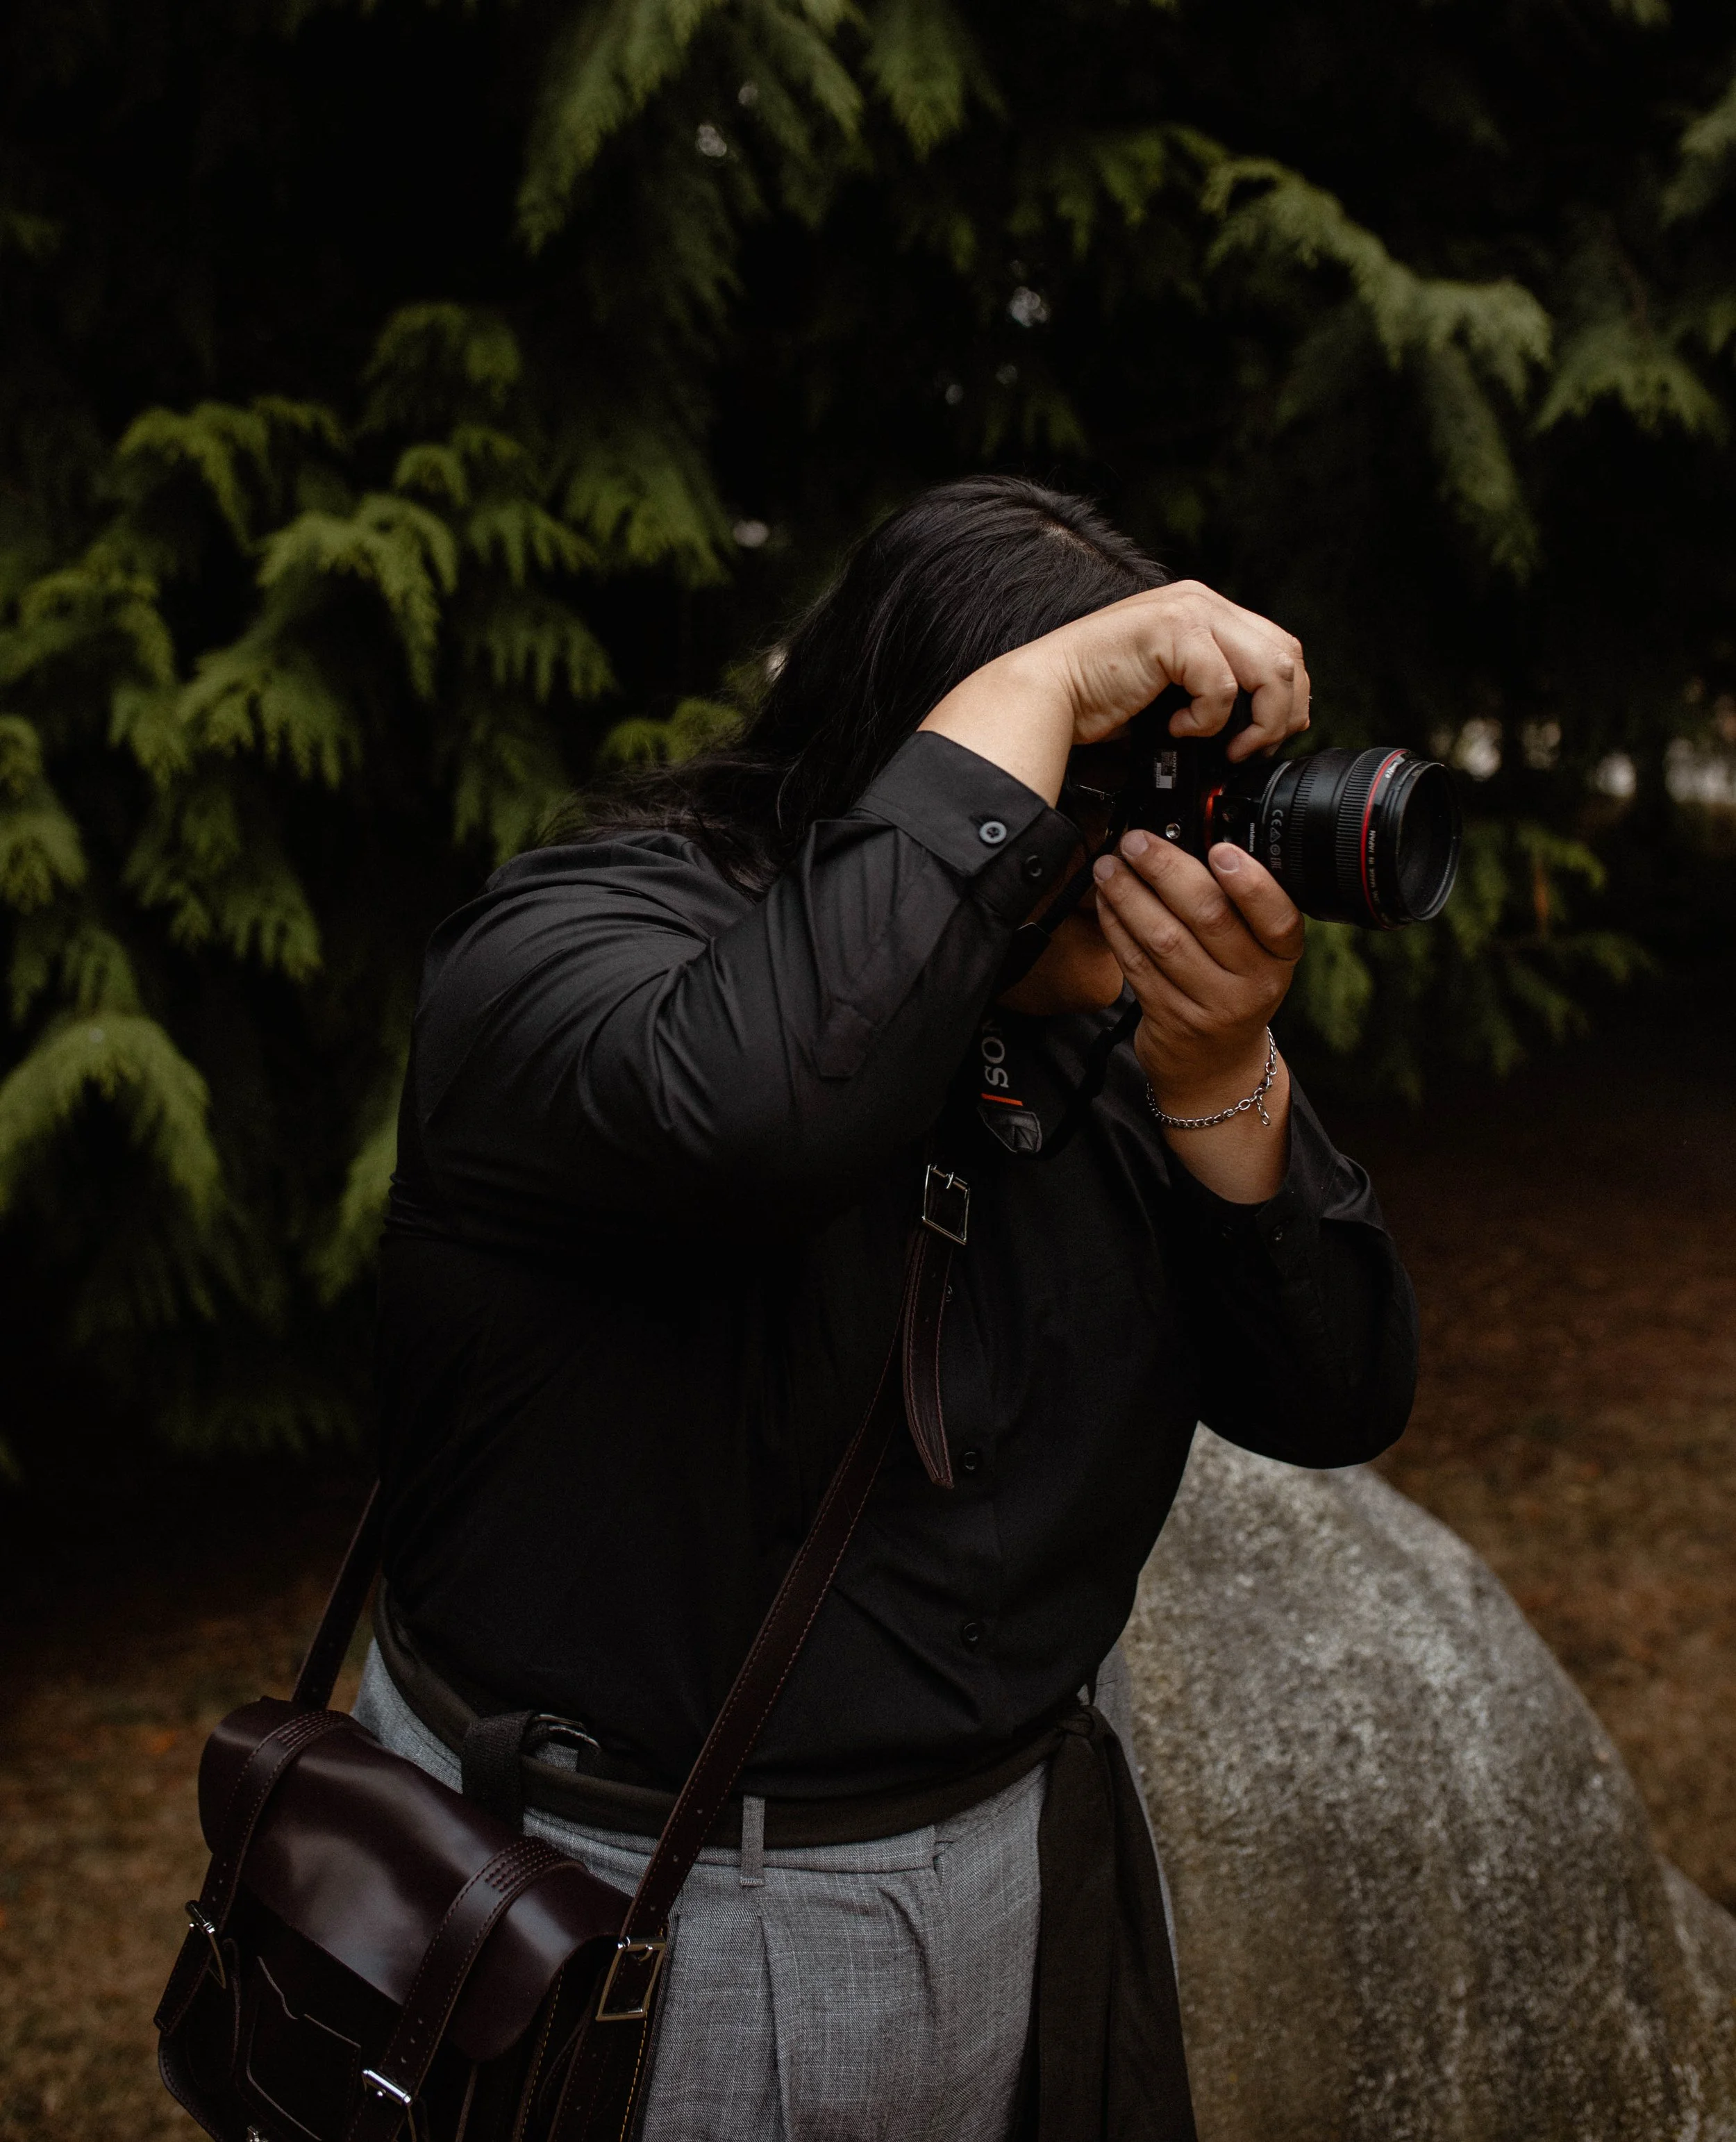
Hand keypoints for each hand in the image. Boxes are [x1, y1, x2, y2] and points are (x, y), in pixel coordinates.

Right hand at [919, 579, 1309, 802]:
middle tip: (1248, 750)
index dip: (1287, 698)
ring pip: (1270, 669)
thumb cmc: (1099, 699)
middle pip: (1287, 655)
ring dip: (1256, 720)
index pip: (1280, 647)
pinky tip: (1175, 728)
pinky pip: (1221, 685)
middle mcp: (1201, 602)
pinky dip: (1205, 720)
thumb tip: (1264, 722)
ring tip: (1222, 746)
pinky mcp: (1171, 631)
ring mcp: (1188, 611)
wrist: (1048, 698)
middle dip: (1280, 714)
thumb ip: (1214, 685)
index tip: (1265, 738)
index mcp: (1204, 610)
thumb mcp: (1173, 688)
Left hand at [1092, 830, 1304, 1200]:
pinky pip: (1137, 964)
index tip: (1220, 849)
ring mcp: (1210, 1005)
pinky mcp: (1169, 1019)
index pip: (1277, 916)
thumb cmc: (1233, 991)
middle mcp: (1253, 983)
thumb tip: (1190, 838)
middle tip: (1137, 841)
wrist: (1216, 1068)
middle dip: (1166, 870)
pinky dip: (1116, 927)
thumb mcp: (1255, 954)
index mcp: (1281, 956)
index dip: (1250, 882)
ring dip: (1130, 895)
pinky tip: (1106, 901)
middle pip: (1210, 917)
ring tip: (1109, 865)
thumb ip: (1237, 908)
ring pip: (1164, 939)